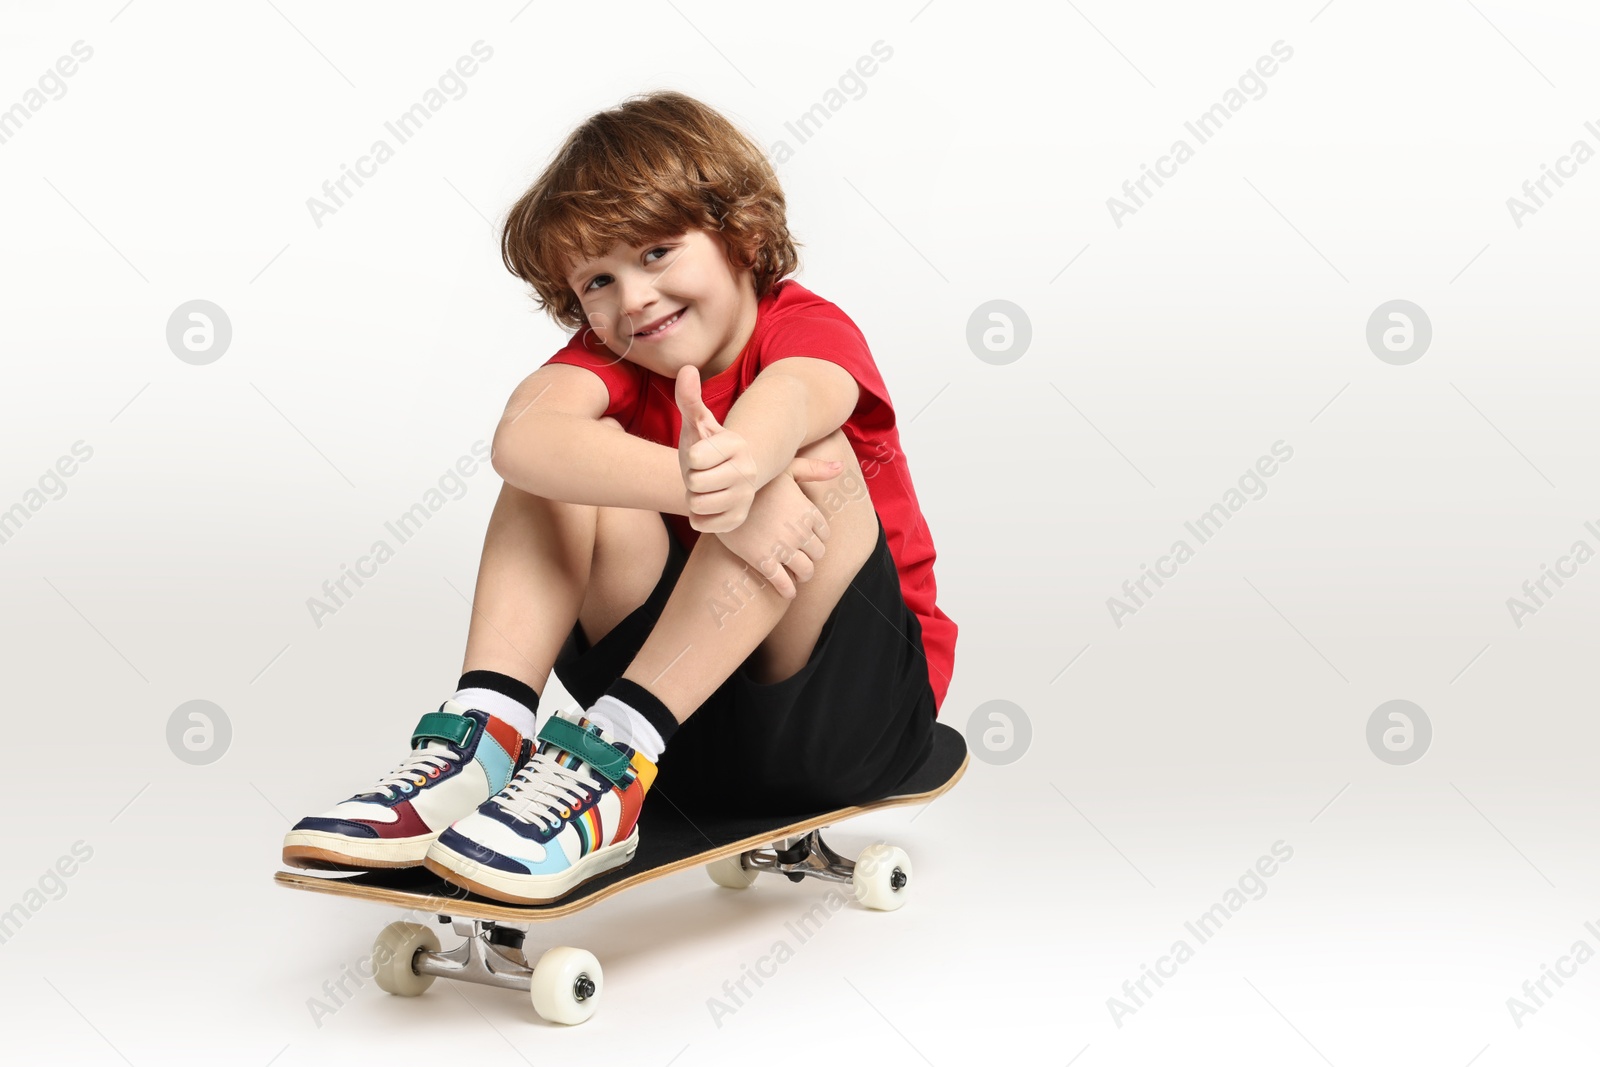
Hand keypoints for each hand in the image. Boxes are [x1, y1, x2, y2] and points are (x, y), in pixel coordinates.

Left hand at [675, 365, 760, 532]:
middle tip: (702, 472)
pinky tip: (708, 503)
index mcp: (737, 445)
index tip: (702, 454)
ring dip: (694, 497)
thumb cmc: (705, 445)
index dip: (691, 457)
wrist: (722, 474)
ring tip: (705, 487)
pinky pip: (701, 523)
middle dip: (691, 479)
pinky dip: (698, 516)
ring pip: (697, 504)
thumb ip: (690, 398)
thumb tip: (687, 369)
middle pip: (695, 483)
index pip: (695, 458)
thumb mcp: (696, 422)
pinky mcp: (737, 519)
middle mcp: (747, 471)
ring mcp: (745, 497)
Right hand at [713, 470, 833, 599]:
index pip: (824, 534)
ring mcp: (782, 547)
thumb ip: (813, 469)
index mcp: (807, 511)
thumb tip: (839, 466)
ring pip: (805, 570)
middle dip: (812, 557)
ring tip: (797, 575)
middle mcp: (799, 531)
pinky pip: (783, 583)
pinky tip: (788, 592)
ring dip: (803, 575)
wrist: (723, 495)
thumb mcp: (786, 469)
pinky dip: (788, 590)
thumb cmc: (757, 482)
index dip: (817, 539)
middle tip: (802, 558)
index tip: (808, 541)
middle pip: (817, 554)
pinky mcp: (762, 560)